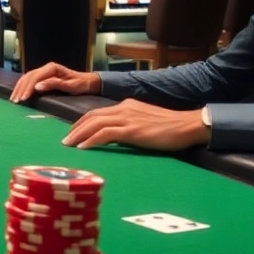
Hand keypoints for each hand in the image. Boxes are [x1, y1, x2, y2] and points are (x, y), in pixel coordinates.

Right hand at [9, 62, 100, 102]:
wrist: (88, 82)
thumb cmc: (81, 84)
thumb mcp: (70, 86)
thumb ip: (54, 84)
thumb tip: (37, 86)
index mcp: (52, 68)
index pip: (35, 77)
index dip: (28, 88)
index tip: (24, 98)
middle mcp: (46, 68)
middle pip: (28, 77)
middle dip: (20, 89)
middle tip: (15, 101)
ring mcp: (44, 71)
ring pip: (26, 78)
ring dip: (19, 89)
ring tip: (14, 100)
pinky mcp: (43, 77)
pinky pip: (29, 81)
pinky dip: (22, 87)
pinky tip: (18, 94)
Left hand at [62, 100, 210, 151]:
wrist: (188, 125)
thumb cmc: (170, 127)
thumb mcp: (145, 122)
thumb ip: (130, 125)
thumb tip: (117, 135)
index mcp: (126, 105)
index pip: (97, 112)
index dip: (82, 122)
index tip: (73, 132)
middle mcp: (124, 108)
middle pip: (91, 116)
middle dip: (75, 128)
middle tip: (65, 141)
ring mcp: (128, 118)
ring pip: (95, 123)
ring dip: (78, 134)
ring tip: (68, 145)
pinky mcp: (133, 130)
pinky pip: (105, 134)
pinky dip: (91, 140)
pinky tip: (83, 148)